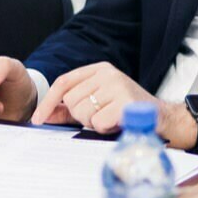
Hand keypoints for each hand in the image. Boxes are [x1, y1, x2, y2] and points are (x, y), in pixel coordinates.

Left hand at [34, 63, 161, 134]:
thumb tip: (44, 116)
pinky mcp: (125, 102)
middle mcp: (108, 74)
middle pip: (71, 100)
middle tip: (100, 116)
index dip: (48, 102)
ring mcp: (118, 86)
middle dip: (80, 115)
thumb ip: (70, 109)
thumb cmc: (125, 111)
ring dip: (94, 122)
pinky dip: (104, 128)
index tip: (38, 119)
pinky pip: (98, 122)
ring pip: (83, 112)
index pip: (64, 82)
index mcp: (99, 69)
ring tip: (110, 118)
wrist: (160, 117)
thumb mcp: (96, 105)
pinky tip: (117, 123)